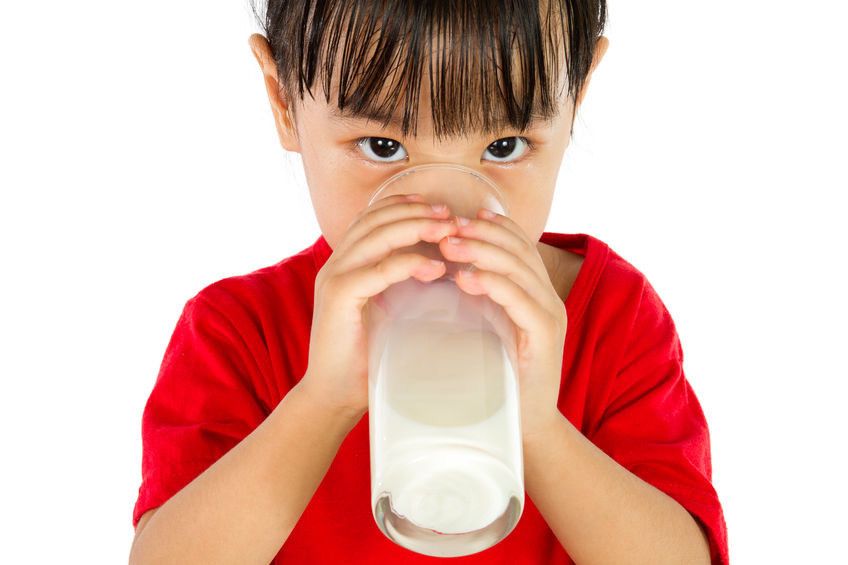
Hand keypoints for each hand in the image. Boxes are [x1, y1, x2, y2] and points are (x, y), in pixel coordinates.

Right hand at [301, 193, 459, 418]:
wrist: (333, 395)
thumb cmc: (365, 358)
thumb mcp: (385, 311)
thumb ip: (399, 285)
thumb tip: (439, 267)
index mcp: (344, 264)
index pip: (372, 218)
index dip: (404, 206)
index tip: (439, 209)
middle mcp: (335, 265)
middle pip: (375, 219)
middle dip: (415, 212)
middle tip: (449, 215)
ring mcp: (334, 278)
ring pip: (376, 237)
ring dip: (415, 228)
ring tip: (447, 231)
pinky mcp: (339, 297)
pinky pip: (377, 270)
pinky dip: (408, 264)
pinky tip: (435, 269)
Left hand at [440, 208, 566, 438]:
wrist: (524, 427)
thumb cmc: (498, 380)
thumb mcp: (487, 328)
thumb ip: (477, 300)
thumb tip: (444, 271)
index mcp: (536, 292)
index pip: (517, 244)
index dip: (489, 226)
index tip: (456, 218)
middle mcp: (549, 298)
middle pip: (518, 248)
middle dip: (481, 232)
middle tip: (446, 227)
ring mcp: (551, 314)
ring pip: (518, 267)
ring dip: (481, 251)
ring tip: (448, 245)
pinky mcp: (546, 335)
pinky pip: (519, 298)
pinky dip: (492, 283)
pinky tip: (464, 279)